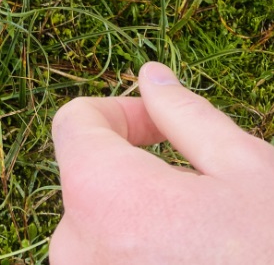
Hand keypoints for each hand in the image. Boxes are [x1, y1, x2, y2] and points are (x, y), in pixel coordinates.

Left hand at [50, 62, 273, 264]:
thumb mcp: (249, 170)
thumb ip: (186, 115)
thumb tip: (150, 76)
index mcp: (102, 196)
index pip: (73, 124)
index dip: (118, 112)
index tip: (161, 128)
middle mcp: (76, 252)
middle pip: (86, 181)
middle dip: (133, 169)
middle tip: (200, 190)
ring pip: (97, 233)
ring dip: (139, 222)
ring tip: (206, 240)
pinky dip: (138, 257)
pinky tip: (194, 261)